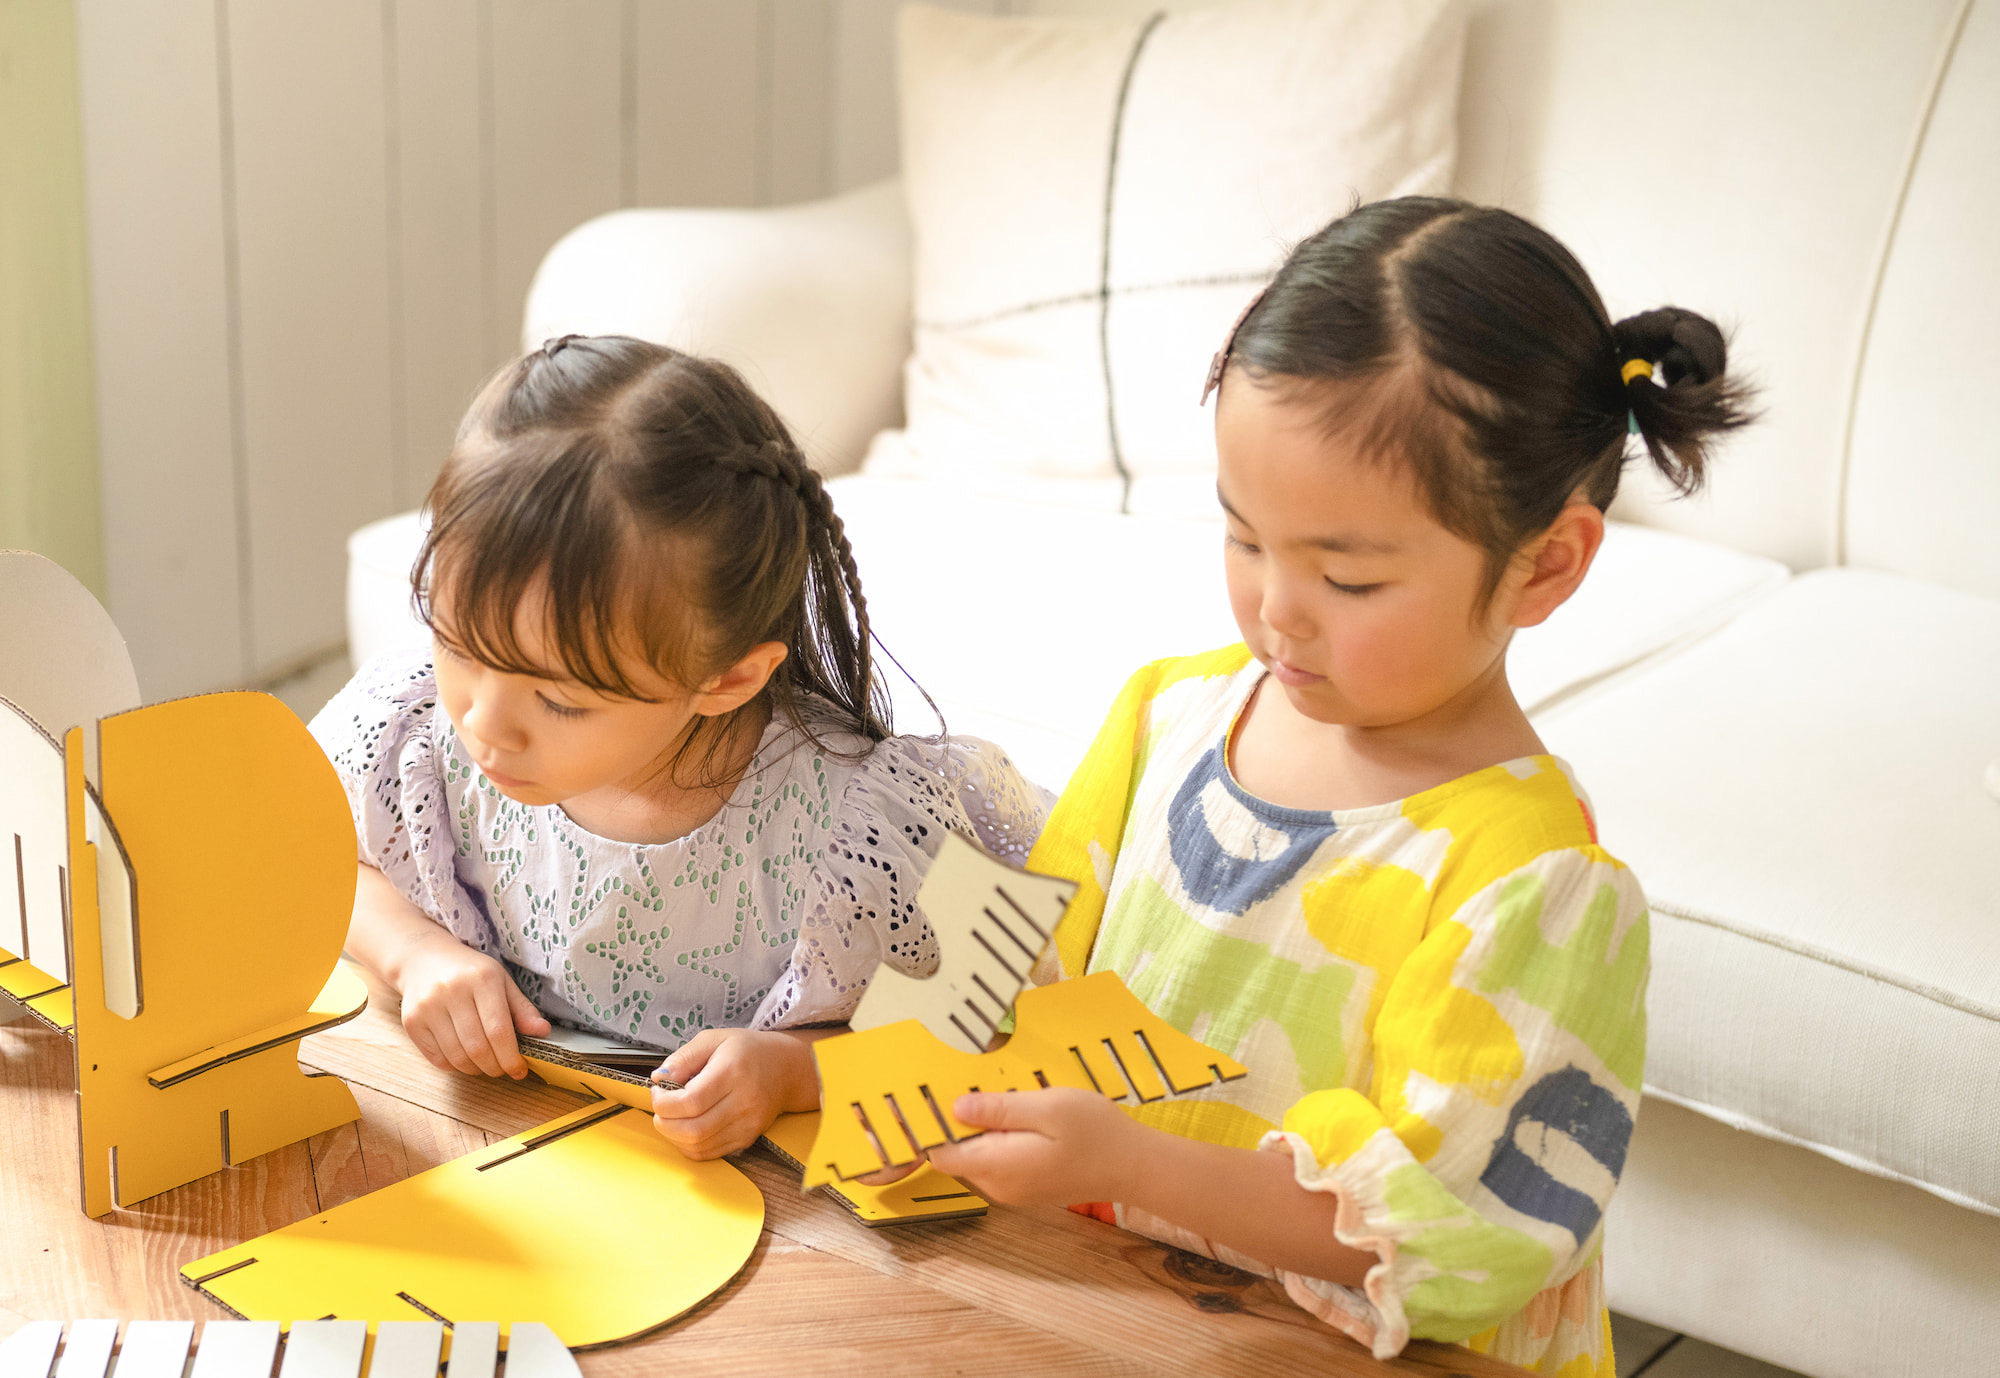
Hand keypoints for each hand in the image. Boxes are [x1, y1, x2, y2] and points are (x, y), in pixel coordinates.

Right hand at [394, 934, 550, 1078]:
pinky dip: (455, 1066)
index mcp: (482, 979)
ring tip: (485, 1064)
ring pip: (457, 1057)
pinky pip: (437, 1058)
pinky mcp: (412, 1022)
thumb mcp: (501, 981)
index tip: (519, 1070)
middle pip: (477, 1048)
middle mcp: (452, 992)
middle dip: (495, 1067)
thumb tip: (543, 1032)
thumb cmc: (470, 972)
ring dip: (475, 1069)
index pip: (499, 1031)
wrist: (423, 959)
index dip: (511, 1058)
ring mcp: (428, 1007)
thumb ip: (522, 1008)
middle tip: (502, 1069)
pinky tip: (464, 1058)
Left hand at [650, 1029, 818, 1159]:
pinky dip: (688, 1145)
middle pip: (692, 1129)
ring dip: (673, 1136)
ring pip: (698, 1146)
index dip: (664, 1102)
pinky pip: (708, 1153)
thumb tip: (658, 1078)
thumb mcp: (713, 1039)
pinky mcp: (747, 1139)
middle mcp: (744, 1102)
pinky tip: (686, 1127)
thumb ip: (683, 1057)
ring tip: (672, 1116)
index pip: (690, 1101)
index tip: (659, 1091)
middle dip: (664, 1122)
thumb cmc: (747, 1051)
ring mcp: (748, 1124)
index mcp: (733, 1072)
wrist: (786, 1069)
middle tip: (662, 1107)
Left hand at [925, 1087, 1141, 1205]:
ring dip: (982, 1126)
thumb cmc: (1096, 1133)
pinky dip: (999, 1137)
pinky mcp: (1024, 1186)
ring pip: (976, 1154)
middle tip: (979, 1082)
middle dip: (961, 1119)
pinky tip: (1021, 1115)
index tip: (935, 1093)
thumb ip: (1001, 1108)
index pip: (940, 1152)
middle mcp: (997, 1185)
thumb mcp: (1050, 1108)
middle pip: (956, 1152)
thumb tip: (956, 1107)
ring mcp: (1010, 1189)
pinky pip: (996, 1159)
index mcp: (999, 1165)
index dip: (932, 1124)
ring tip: (1006, 1094)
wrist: (1133, 1166)